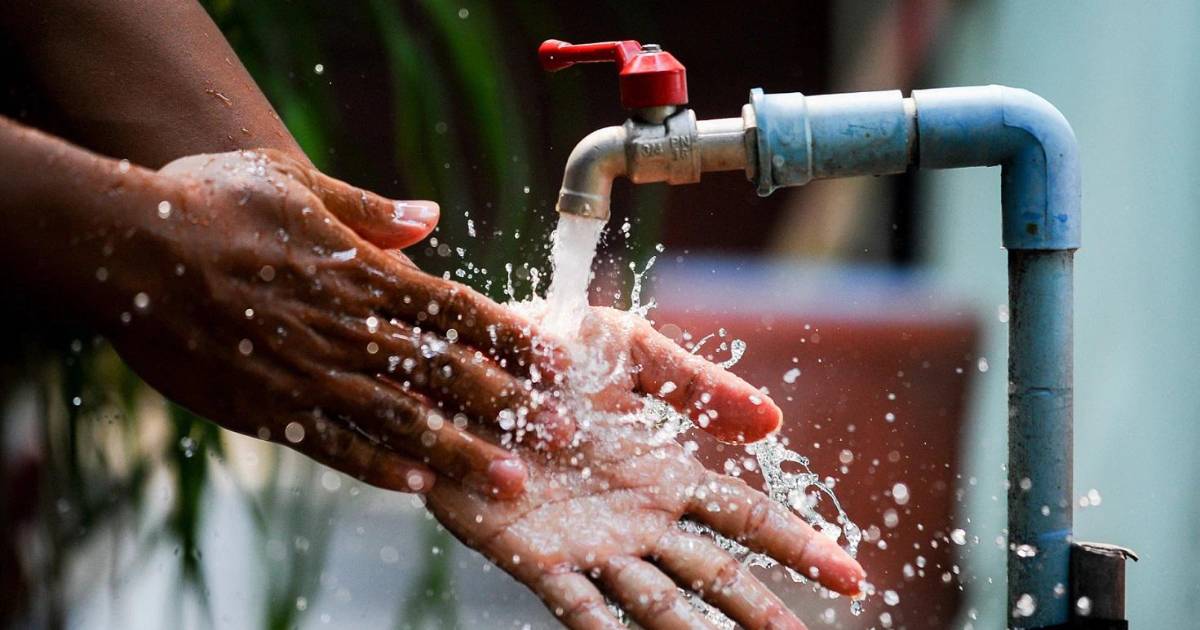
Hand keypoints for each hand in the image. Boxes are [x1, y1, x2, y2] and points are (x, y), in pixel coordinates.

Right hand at [106, 149, 568, 495]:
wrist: (129, 248)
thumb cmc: (212, 202)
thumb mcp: (296, 183)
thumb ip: (369, 209)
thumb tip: (430, 216)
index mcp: (363, 273)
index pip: (457, 311)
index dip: (513, 338)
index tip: (558, 363)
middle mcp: (349, 329)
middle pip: (446, 374)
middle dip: (511, 406)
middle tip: (565, 436)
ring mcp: (310, 375)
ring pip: (402, 422)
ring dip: (461, 453)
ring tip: (511, 482)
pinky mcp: (268, 410)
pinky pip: (334, 446)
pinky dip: (378, 468)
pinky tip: (419, 489)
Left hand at [427, 308, 860, 628]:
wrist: (458, 366)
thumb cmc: (543, 352)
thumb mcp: (625, 349)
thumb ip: (694, 383)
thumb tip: (773, 421)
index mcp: (663, 473)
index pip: (746, 519)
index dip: (800, 547)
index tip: (854, 580)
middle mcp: (637, 519)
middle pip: (716, 575)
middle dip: (762, 613)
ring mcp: (590, 544)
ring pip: (659, 605)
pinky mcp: (535, 557)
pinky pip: (578, 608)